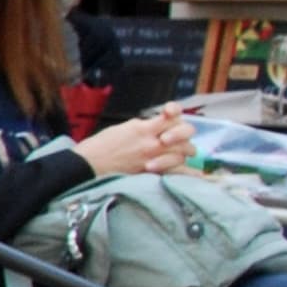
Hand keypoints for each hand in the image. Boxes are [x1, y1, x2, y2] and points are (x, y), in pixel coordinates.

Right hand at [75, 110, 190, 177]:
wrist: (87, 166)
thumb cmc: (98, 146)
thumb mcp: (120, 128)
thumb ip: (141, 127)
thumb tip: (154, 128)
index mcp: (142, 127)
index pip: (171, 115)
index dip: (175, 111)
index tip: (170, 113)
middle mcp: (152, 142)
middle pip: (185, 132)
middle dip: (185, 134)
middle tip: (179, 138)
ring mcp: (154, 158)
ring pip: (185, 151)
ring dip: (186, 151)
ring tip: (183, 153)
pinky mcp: (152, 173)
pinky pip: (178, 171)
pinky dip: (190, 173)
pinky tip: (198, 174)